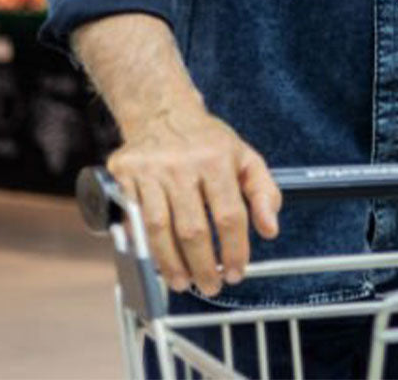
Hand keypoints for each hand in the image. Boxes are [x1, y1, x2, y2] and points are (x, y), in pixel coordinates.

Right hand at [106, 105, 281, 296]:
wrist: (163, 111)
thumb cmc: (208, 141)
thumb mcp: (244, 157)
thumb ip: (263, 192)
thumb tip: (270, 229)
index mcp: (217, 159)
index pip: (229, 215)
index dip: (235, 249)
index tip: (238, 271)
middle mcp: (183, 165)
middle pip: (192, 229)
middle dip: (203, 266)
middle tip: (210, 285)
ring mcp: (151, 170)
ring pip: (159, 230)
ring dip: (171, 264)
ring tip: (183, 282)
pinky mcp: (126, 176)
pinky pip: (134, 220)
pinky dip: (145, 246)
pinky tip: (157, 261)